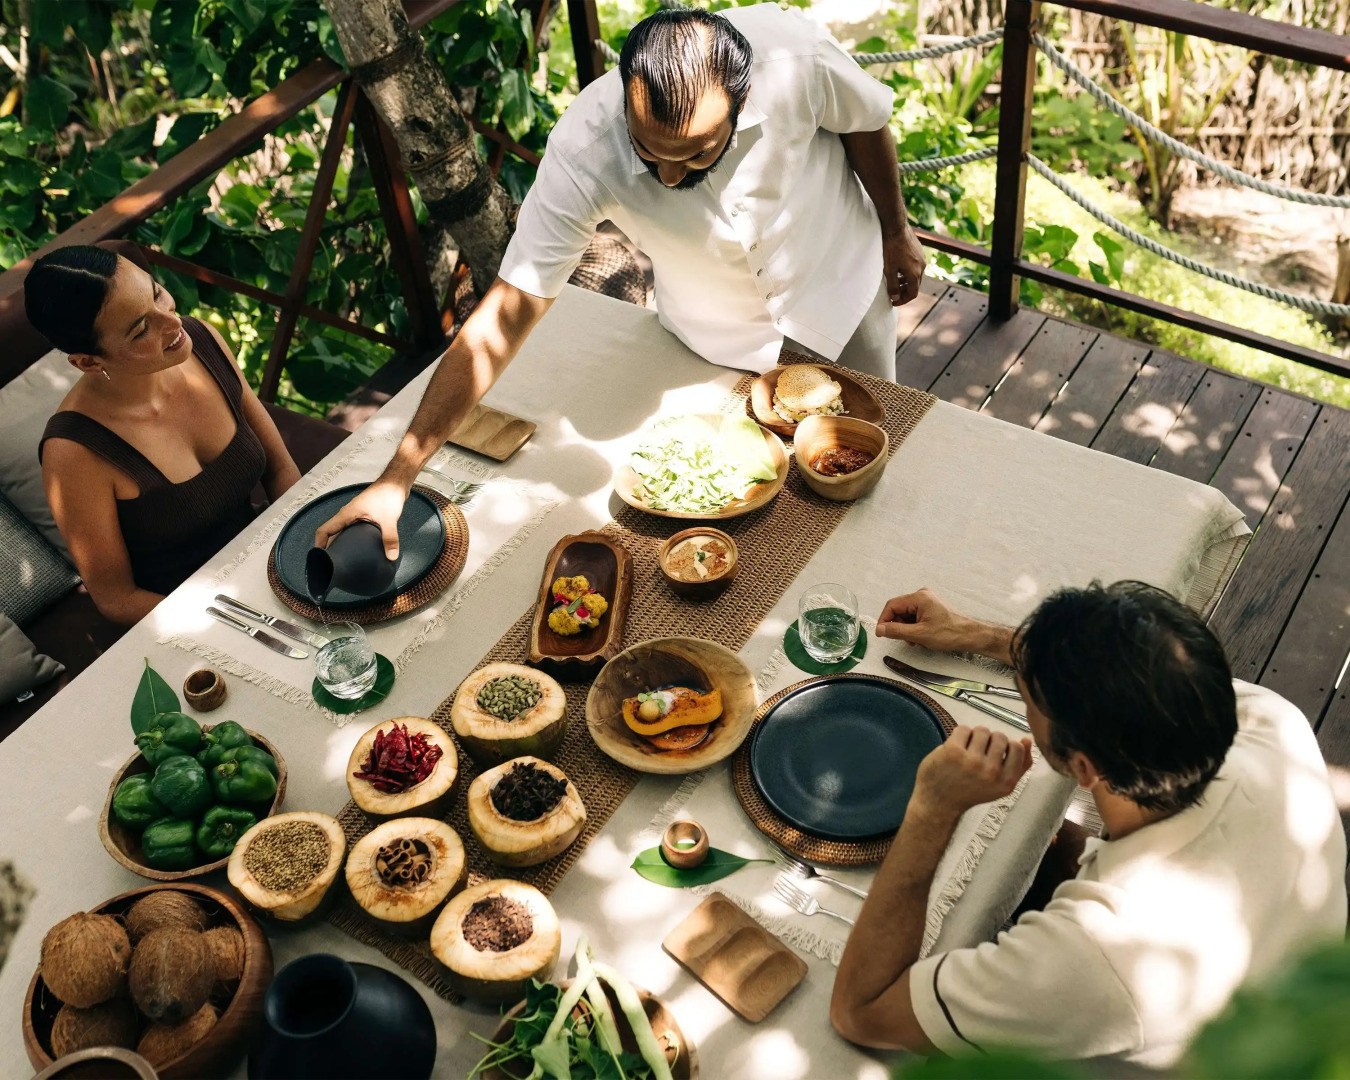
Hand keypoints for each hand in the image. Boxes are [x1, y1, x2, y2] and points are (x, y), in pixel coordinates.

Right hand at [313, 478, 408, 559]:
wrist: (395, 482)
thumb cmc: (388, 494)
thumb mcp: (389, 519)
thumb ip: (390, 538)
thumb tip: (391, 557)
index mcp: (346, 514)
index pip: (324, 530)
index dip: (319, 545)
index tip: (320, 559)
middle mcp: (347, 515)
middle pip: (331, 534)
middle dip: (330, 549)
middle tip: (333, 565)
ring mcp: (355, 516)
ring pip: (342, 532)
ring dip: (341, 544)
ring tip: (345, 561)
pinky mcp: (363, 517)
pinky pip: (352, 531)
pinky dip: (352, 540)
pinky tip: (360, 550)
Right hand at [877, 588, 976, 652]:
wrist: (971, 635)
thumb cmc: (950, 633)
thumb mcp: (919, 634)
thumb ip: (896, 631)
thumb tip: (880, 629)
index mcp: (919, 598)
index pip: (892, 605)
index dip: (884, 620)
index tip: (881, 633)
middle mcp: (922, 596)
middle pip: (899, 610)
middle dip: (898, 626)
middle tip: (904, 640)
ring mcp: (928, 602)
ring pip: (907, 615)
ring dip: (907, 629)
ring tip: (916, 640)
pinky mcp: (932, 608)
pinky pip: (915, 616)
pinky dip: (915, 627)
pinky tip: (921, 637)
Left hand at [882, 225, 924, 305]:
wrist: (895, 226)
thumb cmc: (890, 248)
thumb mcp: (888, 270)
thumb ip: (893, 286)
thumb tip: (895, 297)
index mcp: (915, 274)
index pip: (913, 293)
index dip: (903, 300)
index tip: (893, 302)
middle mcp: (922, 267)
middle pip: (915, 285)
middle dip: (904, 292)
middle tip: (893, 294)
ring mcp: (922, 258)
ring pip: (916, 275)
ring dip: (906, 281)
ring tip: (895, 282)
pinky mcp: (919, 251)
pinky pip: (916, 266)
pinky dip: (908, 272)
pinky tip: (899, 268)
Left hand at [912, 726, 1033, 820]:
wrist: (938, 803)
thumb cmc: (970, 791)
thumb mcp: (1000, 785)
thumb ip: (1019, 765)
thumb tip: (1027, 739)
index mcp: (1006, 782)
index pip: (1017, 748)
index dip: (1006, 745)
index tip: (995, 752)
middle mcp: (991, 772)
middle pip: (1000, 736)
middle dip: (990, 740)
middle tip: (978, 752)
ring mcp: (972, 761)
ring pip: (982, 730)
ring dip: (974, 736)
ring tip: (967, 749)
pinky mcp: (953, 751)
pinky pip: (963, 729)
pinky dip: (959, 734)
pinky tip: (956, 747)